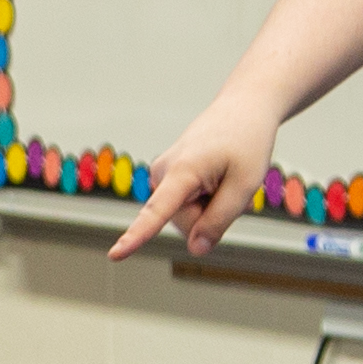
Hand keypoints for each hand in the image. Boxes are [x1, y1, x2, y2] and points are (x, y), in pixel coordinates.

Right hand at [106, 96, 280, 260]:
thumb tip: (195, 249)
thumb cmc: (247, 141)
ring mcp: (162, 174)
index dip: (136, 236)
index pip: (156, 211)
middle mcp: (162, 172)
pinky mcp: (166, 177)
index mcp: (182, 170)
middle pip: (186, 223)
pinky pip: (185, 204)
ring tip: (224, 177)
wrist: (242, 108)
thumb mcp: (245, 184)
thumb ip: (219, 220)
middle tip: (232, 184)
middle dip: (212, 215)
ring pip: (187, 215)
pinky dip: (206, 199)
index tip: (115, 255)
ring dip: (210, 206)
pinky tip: (217, 178)